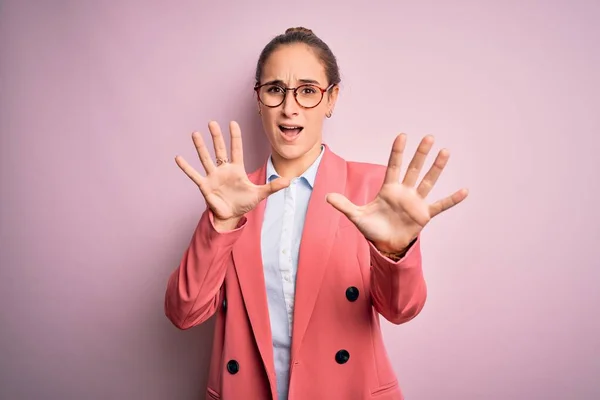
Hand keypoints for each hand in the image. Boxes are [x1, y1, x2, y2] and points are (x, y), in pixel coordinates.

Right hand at [175, 121, 289, 228]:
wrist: (231, 216)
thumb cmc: (244, 203)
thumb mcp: (260, 194)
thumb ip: (273, 186)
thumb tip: (289, 181)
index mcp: (237, 169)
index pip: (236, 149)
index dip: (235, 137)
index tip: (232, 123)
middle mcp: (224, 169)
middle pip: (219, 150)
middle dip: (216, 137)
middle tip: (212, 122)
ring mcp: (213, 176)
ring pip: (206, 158)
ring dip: (200, 147)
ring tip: (195, 134)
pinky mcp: (205, 186)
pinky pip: (194, 175)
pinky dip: (186, 167)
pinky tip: (178, 158)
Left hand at [326, 134, 467, 252]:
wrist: (386, 245)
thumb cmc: (373, 228)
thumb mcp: (357, 217)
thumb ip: (344, 205)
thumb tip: (326, 196)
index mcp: (389, 189)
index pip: (394, 166)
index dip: (397, 152)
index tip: (402, 136)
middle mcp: (405, 192)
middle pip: (414, 169)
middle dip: (421, 153)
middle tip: (429, 137)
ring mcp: (416, 202)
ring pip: (428, 181)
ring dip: (436, 168)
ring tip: (445, 152)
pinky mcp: (424, 215)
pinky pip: (440, 205)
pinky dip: (452, 200)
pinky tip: (464, 191)